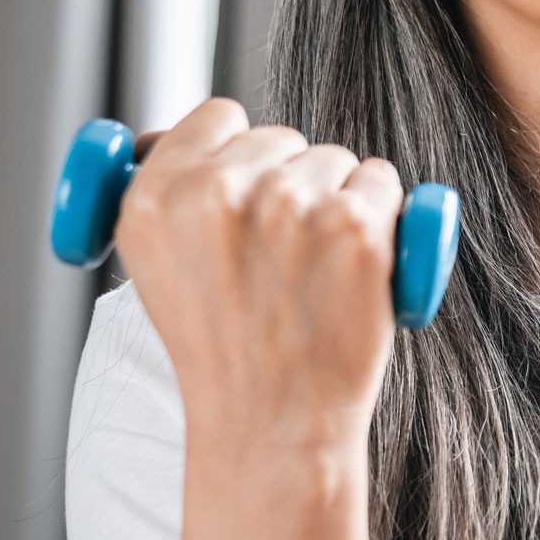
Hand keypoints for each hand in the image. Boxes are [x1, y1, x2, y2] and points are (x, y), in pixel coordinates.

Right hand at [113, 97, 405, 457]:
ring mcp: (291, 206)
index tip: (249, 188)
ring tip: (314, 273)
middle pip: (281, 136)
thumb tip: (211, 136)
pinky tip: (357, 268)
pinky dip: (384, 216)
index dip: (239, 151)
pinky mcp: (355, 227)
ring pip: (335, 160)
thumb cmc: (226, 348)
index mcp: (156, 197)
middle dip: (290, 182)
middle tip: (283, 255)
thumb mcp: (159, 266)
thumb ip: (177, 195)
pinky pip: (382, 181)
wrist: (273, 423)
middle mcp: (219, 192)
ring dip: (337, 200)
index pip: (217, 117)